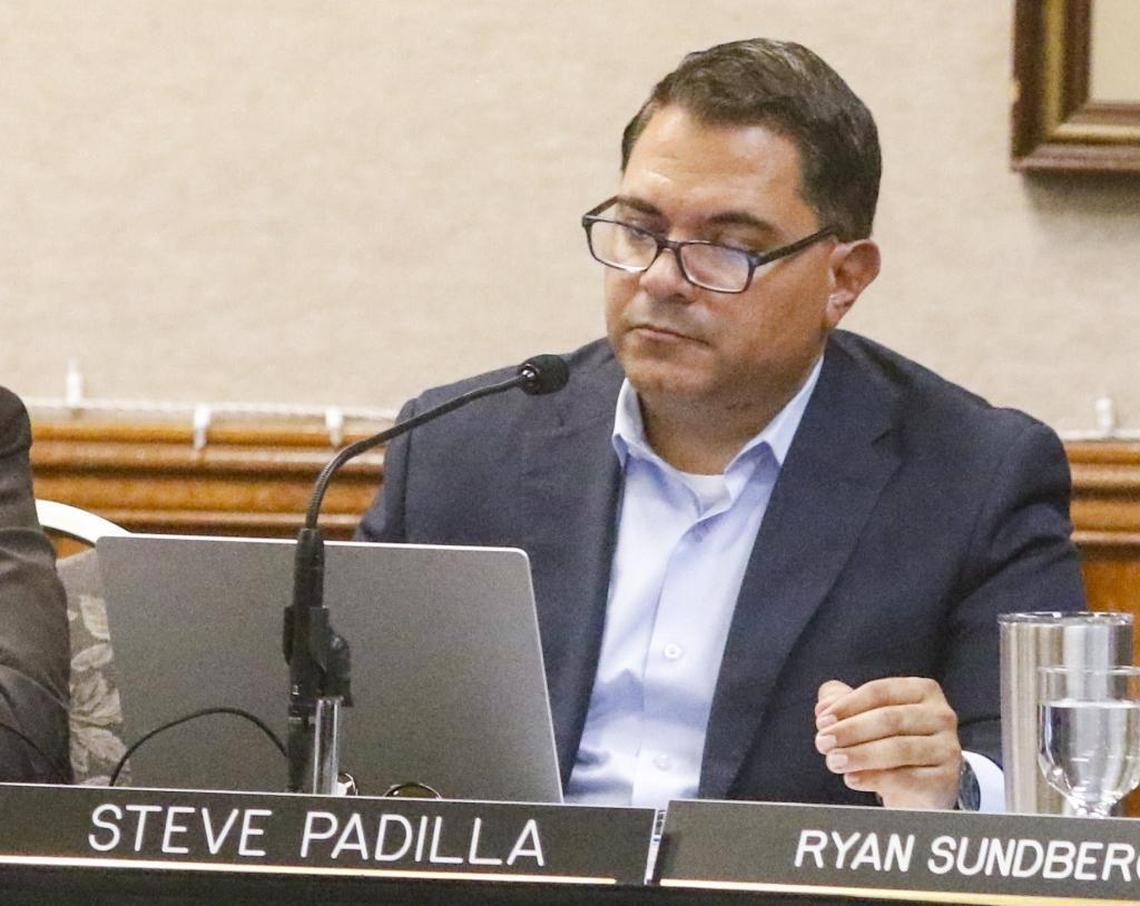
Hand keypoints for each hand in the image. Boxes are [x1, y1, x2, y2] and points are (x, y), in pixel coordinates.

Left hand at [814, 677, 960, 809]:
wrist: (923, 786)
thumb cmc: (892, 742)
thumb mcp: (869, 716)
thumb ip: (843, 703)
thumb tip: (823, 706)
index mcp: (922, 691)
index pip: (880, 691)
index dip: (847, 705)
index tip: (822, 720)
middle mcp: (941, 716)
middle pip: (888, 719)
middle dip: (849, 730)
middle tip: (822, 742)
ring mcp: (947, 748)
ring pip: (897, 749)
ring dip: (859, 754)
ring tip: (833, 761)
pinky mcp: (946, 780)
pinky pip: (905, 778)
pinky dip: (874, 779)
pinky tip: (852, 778)